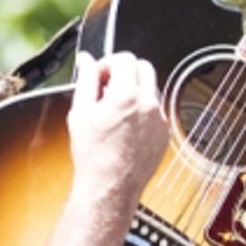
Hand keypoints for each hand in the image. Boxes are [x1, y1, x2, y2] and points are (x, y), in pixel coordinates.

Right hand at [67, 51, 168, 202]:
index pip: (125, 59)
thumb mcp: (80, 112)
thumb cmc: (93, 155)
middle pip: (144, 68)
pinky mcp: (165, 133)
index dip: (109, 62)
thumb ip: (86, 80)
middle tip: (108, 87)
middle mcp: (149, 104)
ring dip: (135, 90)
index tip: (100, 74)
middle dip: (125, 72)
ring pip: (151, 89)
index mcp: (127, 96)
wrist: (110, 186)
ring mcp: (160, 119)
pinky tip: (126, 126)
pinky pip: (156, 111)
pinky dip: (143, 110)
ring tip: (115, 110)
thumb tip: (87, 60)